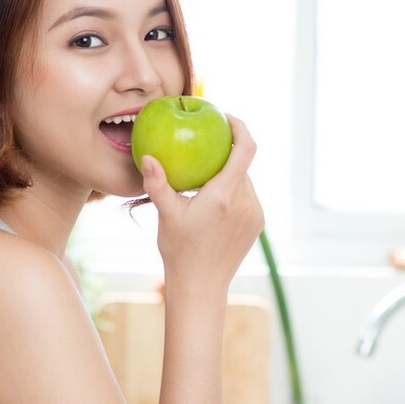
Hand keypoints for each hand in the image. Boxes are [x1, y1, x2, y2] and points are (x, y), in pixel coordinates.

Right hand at [141, 114, 262, 288]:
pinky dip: (233, 191)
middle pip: (243, 164)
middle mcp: (245, 202)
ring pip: (245, 181)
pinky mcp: (257, 224)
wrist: (201, 286)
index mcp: (224, 196)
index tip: (225, 116)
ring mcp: (255, 214)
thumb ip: (157, 184)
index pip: (245, 149)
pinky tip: (214, 197)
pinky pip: (248, 197)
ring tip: (206, 174)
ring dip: (229, 174)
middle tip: (204, 144)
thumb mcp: (166, 215)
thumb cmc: (179, 251)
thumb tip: (147, 157)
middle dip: (226, 151)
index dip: (240, 127)